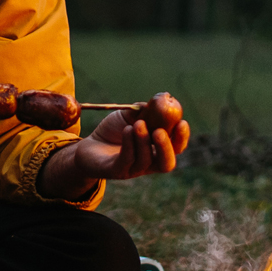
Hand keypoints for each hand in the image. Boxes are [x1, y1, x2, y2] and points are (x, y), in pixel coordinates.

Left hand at [37, 107, 191, 199]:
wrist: (89, 145)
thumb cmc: (114, 131)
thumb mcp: (130, 117)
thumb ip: (145, 110)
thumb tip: (160, 99)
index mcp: (157, 150)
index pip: (176, 148)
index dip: (182, 138)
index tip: (182, 122)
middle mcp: (149, 163)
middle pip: (167, 163)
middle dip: (167, 147)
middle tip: (160, 131)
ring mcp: (133, 169)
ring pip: (145, 161)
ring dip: (143, 141)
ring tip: (137, 124)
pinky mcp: (117, 171)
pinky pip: (127, 160)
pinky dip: (129, 144)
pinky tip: (127, 130)